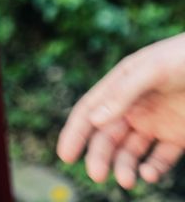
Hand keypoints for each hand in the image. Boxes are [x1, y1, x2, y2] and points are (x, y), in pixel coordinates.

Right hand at [57, 32, 184, 187]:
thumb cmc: (183, 56)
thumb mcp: (151, 69)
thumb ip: (123, 93)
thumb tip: (94, 120)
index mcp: (119, 85)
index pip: (89, 111)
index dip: (74, 133)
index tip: (65, 155)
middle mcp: (133, 106)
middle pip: (107, 135)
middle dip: (99, 156)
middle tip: (97, 174)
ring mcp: (155, 122)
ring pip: (130, 151)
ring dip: (124, 166)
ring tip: (127, 180)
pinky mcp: (177, 136)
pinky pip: (160, 158)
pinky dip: (152, 169)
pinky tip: (149, 174)